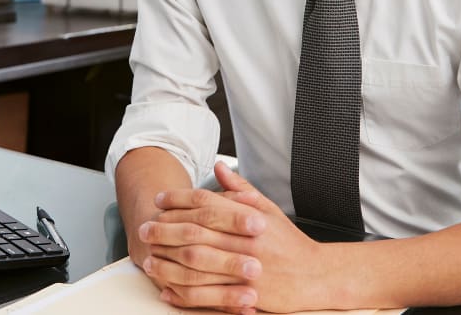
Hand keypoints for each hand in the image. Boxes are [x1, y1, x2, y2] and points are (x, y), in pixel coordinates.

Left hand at [147, 162, 328, 312]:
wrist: (316, 275)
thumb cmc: (289, 242)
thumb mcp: (268, 208)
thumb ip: (241, 188)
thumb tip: (219, 166)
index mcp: (250, 217)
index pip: (207, 204)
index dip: (180, 200)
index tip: (159, 201)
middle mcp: (246, 241)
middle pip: (197, 232)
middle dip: (166, 230)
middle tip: (144, 229)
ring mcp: (245, 268)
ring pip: (199, 264)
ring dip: (169, 262)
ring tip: (148, 260)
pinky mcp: (246, 294)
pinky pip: (209, 294)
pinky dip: (185, 294)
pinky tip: (167, 290)